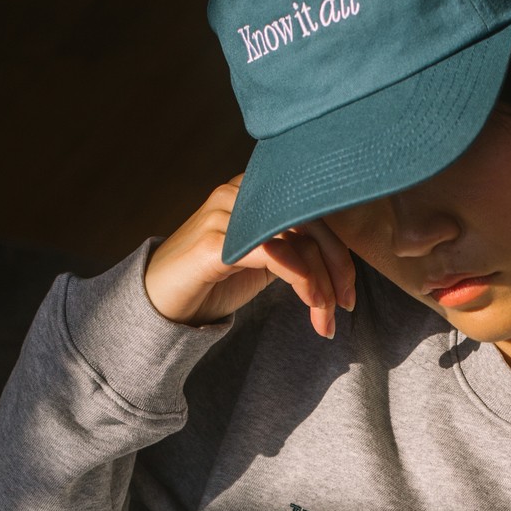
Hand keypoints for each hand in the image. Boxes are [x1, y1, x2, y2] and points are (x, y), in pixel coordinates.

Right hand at [144, 174, 356, 336]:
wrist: (160, 300)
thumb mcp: (265, 260)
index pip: (315, 213)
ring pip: (295, 242)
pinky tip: (311, 301)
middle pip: (311, 225)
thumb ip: (297, 249)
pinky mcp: (214, 243)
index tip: (349, 293)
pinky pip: (271, 253)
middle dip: (336, 271)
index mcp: (258, 191)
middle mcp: (242, 192)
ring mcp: (225, 214)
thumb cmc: (215, 280)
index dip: (341, 253)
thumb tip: (343, 264)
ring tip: (324, 320)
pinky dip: (299, 277)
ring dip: (319, 286)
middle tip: (345, 308)